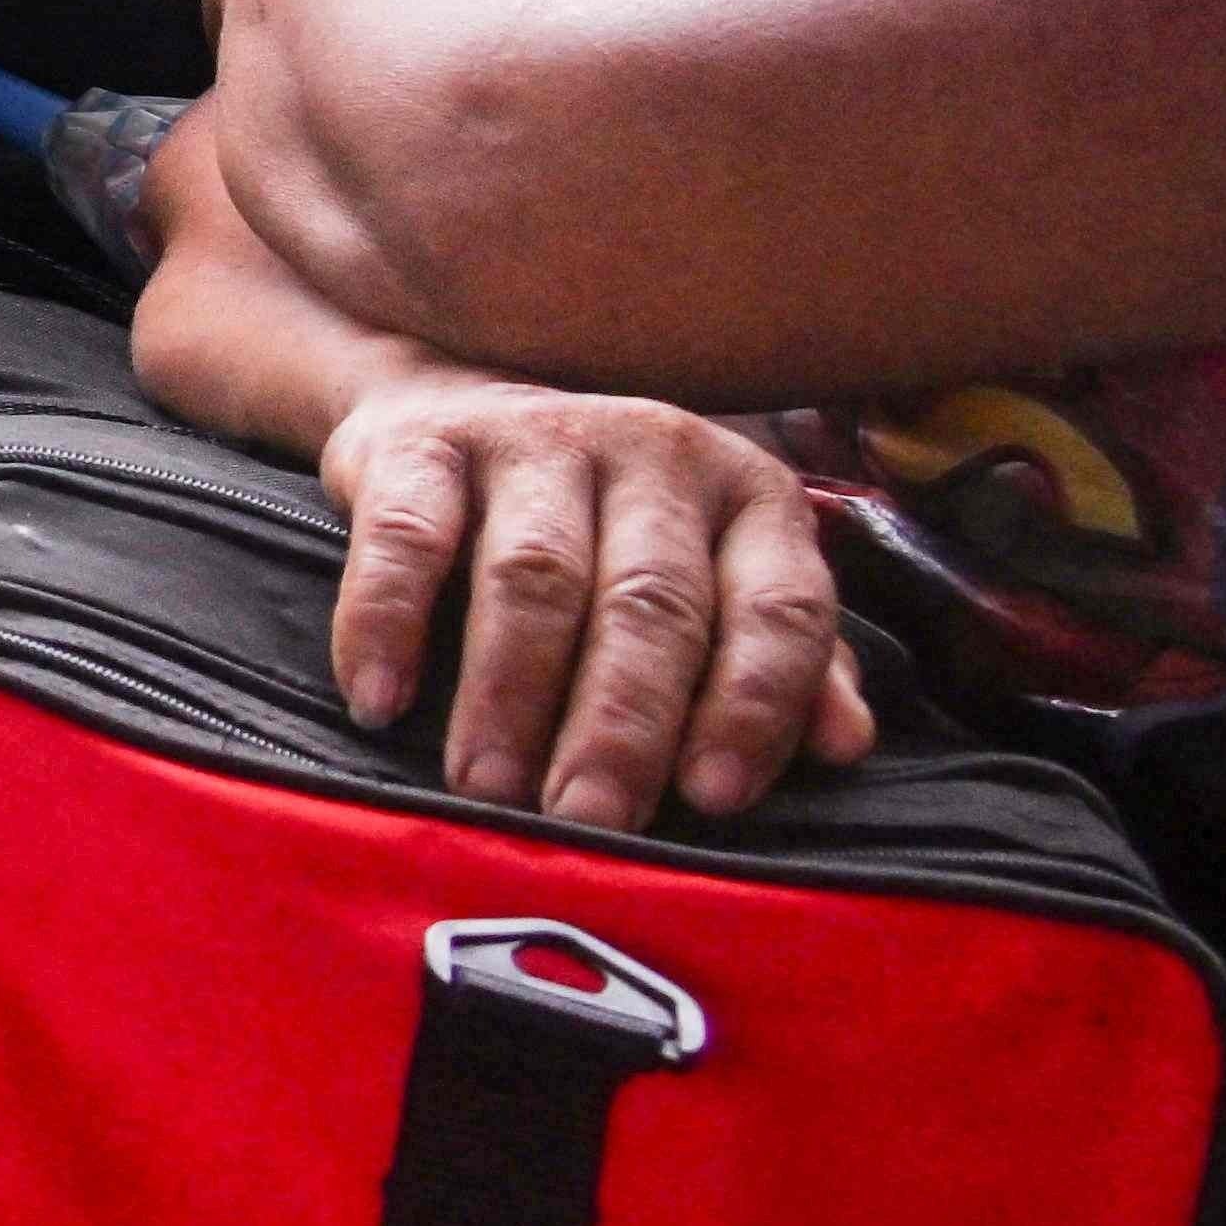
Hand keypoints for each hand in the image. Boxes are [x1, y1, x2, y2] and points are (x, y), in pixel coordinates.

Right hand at [319, 368, 873, 829]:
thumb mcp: (716, 579)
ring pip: (534, 577)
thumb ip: (786, 665)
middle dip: (620, 725)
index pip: (778, 607)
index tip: (713, 800)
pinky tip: (380, 701)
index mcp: (751, 497)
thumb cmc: (609, 533)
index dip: (753, 705)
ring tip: (487, 790)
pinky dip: (388, 623)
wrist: (459, 403)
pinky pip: (408, 537)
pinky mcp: (425, 444)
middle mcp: (657, 453)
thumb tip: (845, 747)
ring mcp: (538, 439)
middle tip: (585, 822)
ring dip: (509, 694)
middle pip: (649, 602)